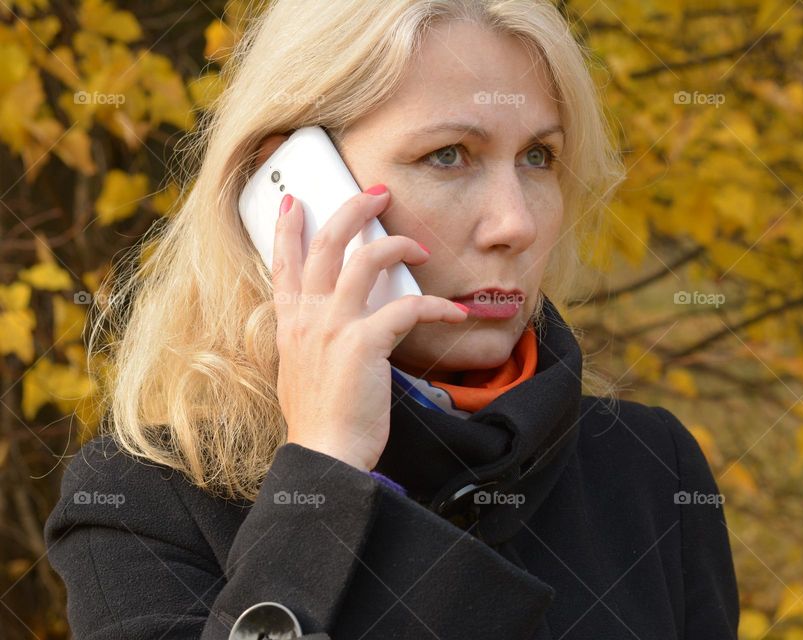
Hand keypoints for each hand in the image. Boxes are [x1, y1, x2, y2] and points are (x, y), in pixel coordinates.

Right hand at [270, 187, 467, 469]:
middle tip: (377, 194)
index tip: (294, 201)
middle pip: (327, 244)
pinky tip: (455, 312)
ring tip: (419, 246)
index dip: (288, 229)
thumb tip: (335, 327)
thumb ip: (313, 342)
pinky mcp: (364, 343)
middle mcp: (308, 318)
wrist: (325, 455)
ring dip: (397, 244)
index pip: (284, 264)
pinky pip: (407, 307)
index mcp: (291, 325)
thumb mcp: (301, 373)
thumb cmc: (320, 421)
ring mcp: (334, 327)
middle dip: (353, 209)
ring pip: (365, 260)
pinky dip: (435, 306)